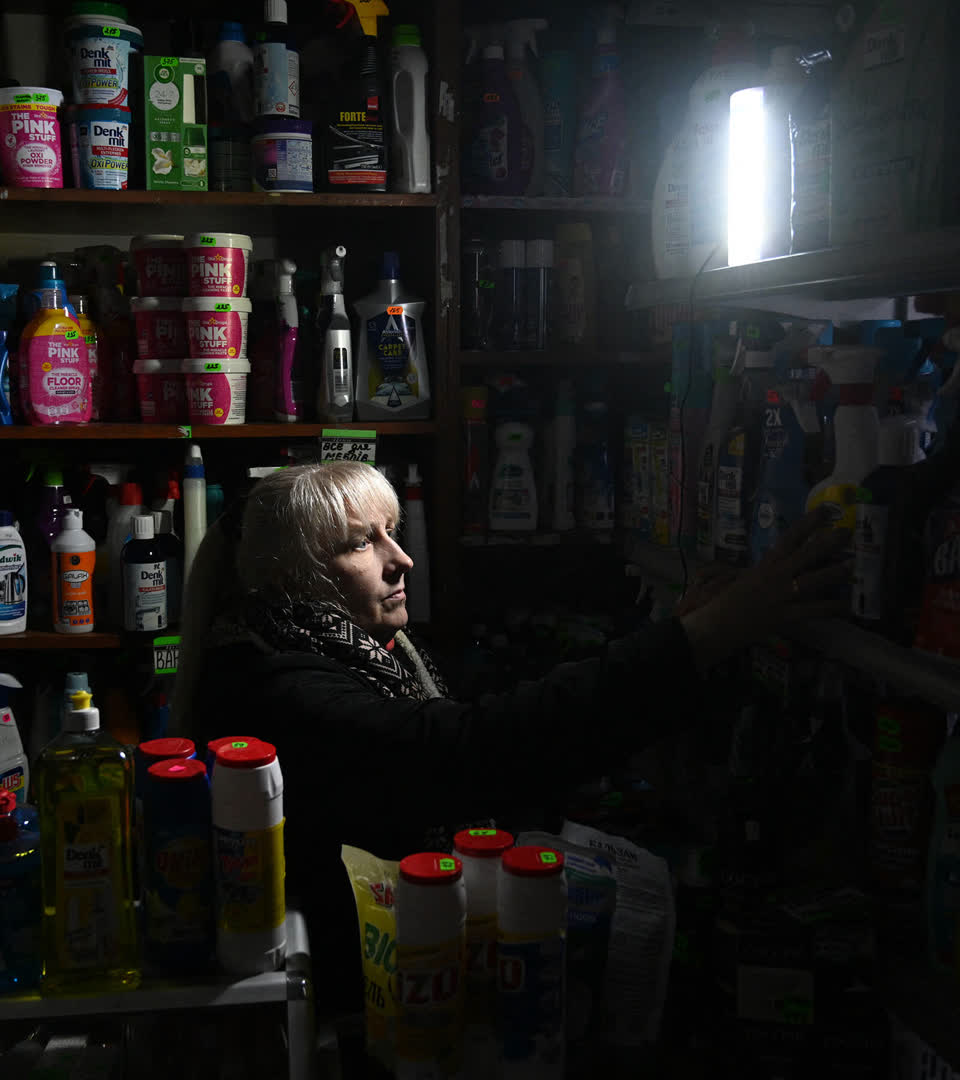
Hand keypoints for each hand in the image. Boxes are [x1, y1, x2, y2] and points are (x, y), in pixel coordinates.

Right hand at [680, 509, 852, 671]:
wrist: (718, 624)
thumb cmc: (726, 601)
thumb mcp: (744, 578)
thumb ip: (762, 569)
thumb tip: (776, 561)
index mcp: (766, 564)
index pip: (789, 538)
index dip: (808, 524)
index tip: (824, 512)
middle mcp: (776, 575)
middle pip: (807, 554)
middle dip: (828, 542)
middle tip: (847, 533)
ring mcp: (782, 595)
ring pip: (814, 580)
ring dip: (835, 573)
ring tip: (852, 567)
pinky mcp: (786, 615)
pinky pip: (814, 610)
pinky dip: (832, 609)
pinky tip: (846, 607)